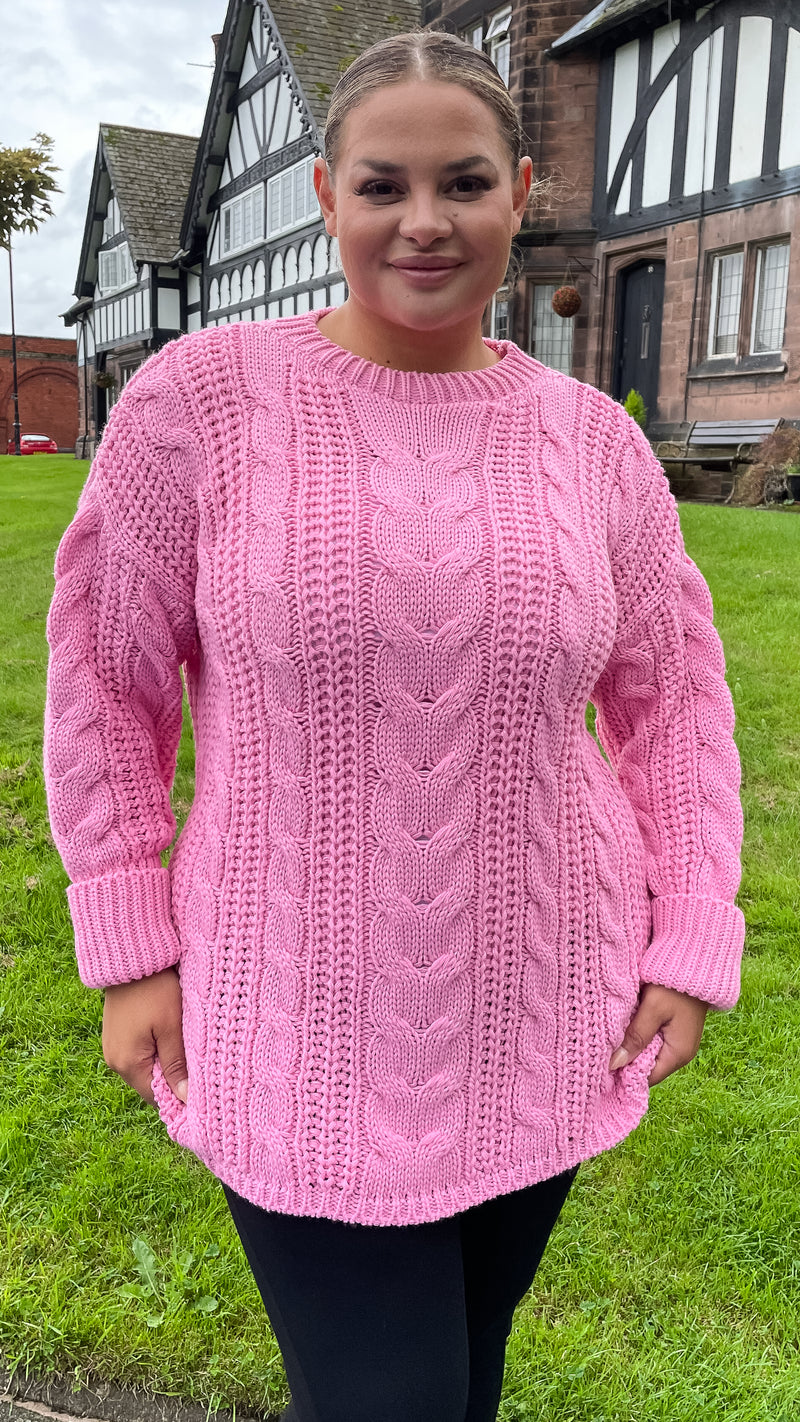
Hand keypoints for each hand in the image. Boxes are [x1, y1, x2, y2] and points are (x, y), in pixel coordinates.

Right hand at [102, 966, 187, 1105]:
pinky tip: (170, 1035)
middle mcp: (114, 1061)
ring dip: (166, 1062)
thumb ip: (176, 1065)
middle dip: (174, 1078)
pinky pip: (139, 1053)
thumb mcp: (171, 1028)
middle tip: (199, 1065)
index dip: (180, 1096)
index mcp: (127, 1064)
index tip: (202, 1088)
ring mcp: (113, 1048)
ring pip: (146, 1068)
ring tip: (185, 1047)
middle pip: (151, 1084)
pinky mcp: (116, 1035)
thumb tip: (185, 1099)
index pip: (157, 1098)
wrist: (131, 958)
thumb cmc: (155, 991)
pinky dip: (156, 1049)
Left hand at [609, 982, 708, 1086]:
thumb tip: (614, 1064)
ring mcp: (679, 1042)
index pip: (648, 1078)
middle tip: (603, 1053)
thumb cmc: (674, 986)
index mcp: (678, 1054)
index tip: (603, 1068)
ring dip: (632, 1049)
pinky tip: (626, 1030)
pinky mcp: (675, 1031)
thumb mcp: (653, 1010)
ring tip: (611, 1042)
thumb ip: (635, 1037)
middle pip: (648, 1068)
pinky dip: (640, 1038)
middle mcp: (681, 1053)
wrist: (696, 964)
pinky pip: (654, 1042)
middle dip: (627, 1062)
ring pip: (649, 1054)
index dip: (625, 1075)